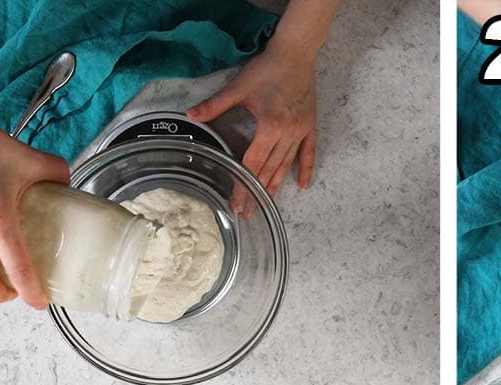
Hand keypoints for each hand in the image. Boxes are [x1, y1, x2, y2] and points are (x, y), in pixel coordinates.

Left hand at [188, 41, 317, 196]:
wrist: (295, 53)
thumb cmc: (267, 69)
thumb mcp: (238, 87)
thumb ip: (215, 105)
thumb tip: (191, 115)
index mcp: (270, 127)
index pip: (253, 163)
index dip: (243, 184)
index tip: (236, 203)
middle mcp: (287, 134)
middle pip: (269, 171)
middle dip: (256, 193)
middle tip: (247, 214)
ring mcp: (300, 132)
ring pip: (286, 166)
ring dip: (276, 187)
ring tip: (267, 205)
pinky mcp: (309, 128)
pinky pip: (308, 154)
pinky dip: (306, 170)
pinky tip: (302, 186)